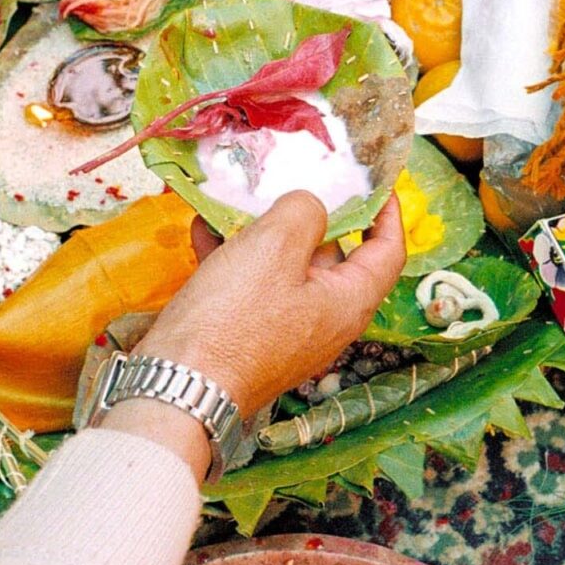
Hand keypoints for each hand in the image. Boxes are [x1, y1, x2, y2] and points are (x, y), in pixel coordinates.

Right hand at [131, 193, 407, 420]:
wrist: (177, 387)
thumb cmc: (233, 318)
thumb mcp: (275, 247)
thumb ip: (304, 212)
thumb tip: (309, 206)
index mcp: (348, 302)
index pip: (387, 252)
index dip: (388, 213)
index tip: (377, 183)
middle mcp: (325, 320)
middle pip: (333, 255)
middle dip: (311, 214)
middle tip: (292, 177)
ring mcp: (286, 330)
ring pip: (284, 267)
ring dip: (261, 231)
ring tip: (238, 198)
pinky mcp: (249, 336)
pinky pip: (250, 286)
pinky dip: (233, 256)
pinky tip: (204, 229)